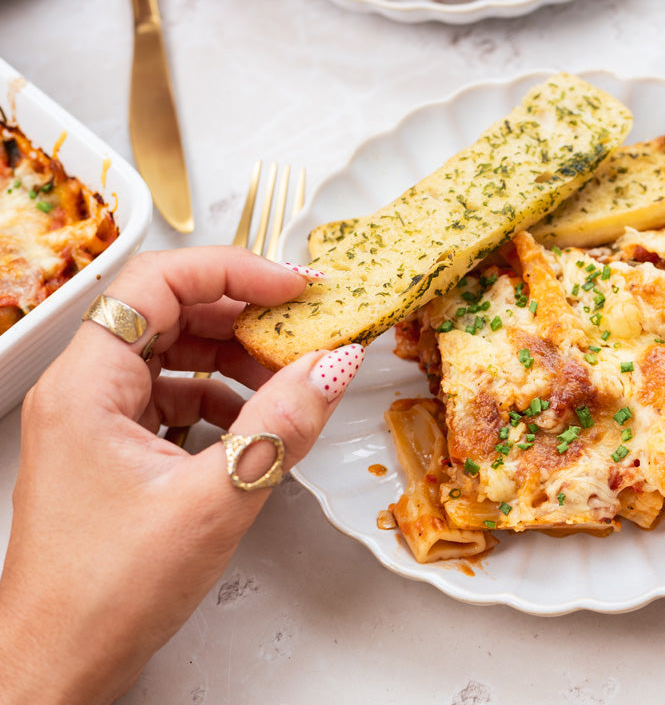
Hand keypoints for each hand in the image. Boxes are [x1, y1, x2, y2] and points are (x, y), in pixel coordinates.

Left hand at [0, 247, 364, 703]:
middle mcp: (83, 392)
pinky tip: (258, 424)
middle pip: (168, 313)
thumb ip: (281, 424)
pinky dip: (222, 399)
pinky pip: (173, 398)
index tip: (294, 287)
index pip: (158, 283)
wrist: (58, 664)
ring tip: (291, 379)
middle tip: (305, 326)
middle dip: (242, 314)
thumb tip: (334, 364)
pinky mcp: (114, 453)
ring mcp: (96, 422)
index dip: (233, 271)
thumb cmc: (106, 592)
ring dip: (236, 359)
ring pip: (173, 355)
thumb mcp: (214, 500)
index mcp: (86, 386)